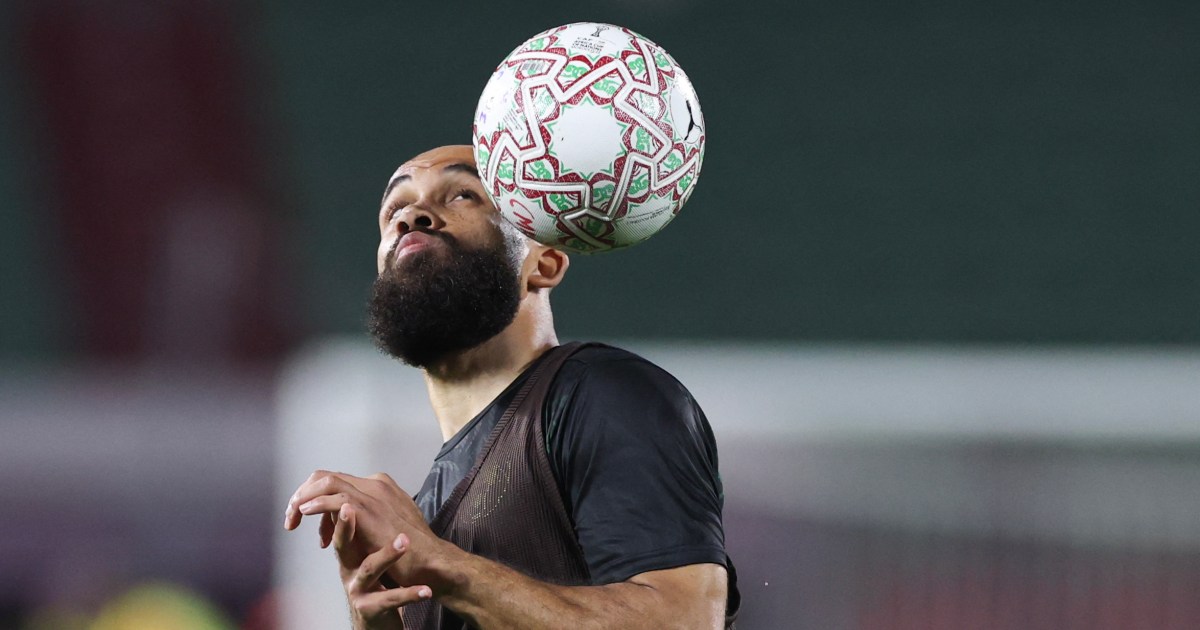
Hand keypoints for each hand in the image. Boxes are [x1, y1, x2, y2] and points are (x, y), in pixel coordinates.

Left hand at [283, 470, 454, 589]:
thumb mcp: (383, 528)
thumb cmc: (409, 551)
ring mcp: (372, 494)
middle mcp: (375, 484)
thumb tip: (342, 520)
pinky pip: (333, 498)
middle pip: (326, 476)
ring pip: (325, 481)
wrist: (429, 561)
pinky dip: (314, 504)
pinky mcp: (368, 509)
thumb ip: (363, 518)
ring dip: (303, 497)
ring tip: (292, 517)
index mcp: (379, 486)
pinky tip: (303, 515)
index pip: (338, 482)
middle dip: (304, 493)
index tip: (314, 526)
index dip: (318, 500)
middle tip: (292, 517)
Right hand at [333, 503, 431, 628]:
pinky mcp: (371, 609)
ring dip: (386, 554)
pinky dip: (410, 594)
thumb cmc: (372, 584)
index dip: (337, 513)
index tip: (342, 496)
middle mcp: (349, 570)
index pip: (340, 529)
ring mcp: (359, 590)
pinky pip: (391, 599)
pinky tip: (425, 591)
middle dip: (345, 527)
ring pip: (369, 569)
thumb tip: (356, 500)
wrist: (376, 621)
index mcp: (348, 554)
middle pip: (343, 546)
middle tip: (351, 509)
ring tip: (403, 542)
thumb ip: (359, 534)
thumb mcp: (362, 558)